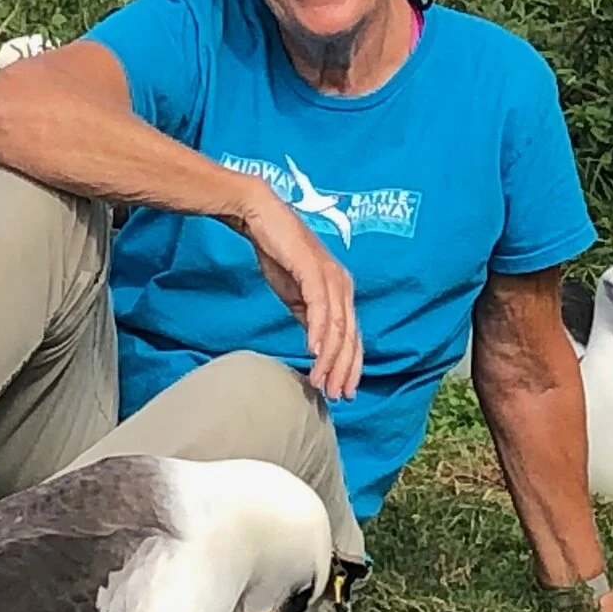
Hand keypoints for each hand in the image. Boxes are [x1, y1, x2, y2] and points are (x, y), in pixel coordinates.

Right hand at [235, 184, 361, 400]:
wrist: (260, 216)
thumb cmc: (277, 252)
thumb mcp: (295, 293)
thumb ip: (308, 316)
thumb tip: (316, 344)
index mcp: (340, 290)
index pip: (351, 335)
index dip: (349, 365)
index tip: (343, 391)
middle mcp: (342, 284)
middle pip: (350, 336)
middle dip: (344, 369)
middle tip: (335, 395)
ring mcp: (331, 276)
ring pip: (338, 326)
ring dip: (331, 358)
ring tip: (321, 381)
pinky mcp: (314, 270)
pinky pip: (321, 307)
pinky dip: (319, 332)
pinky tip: (314, 352)